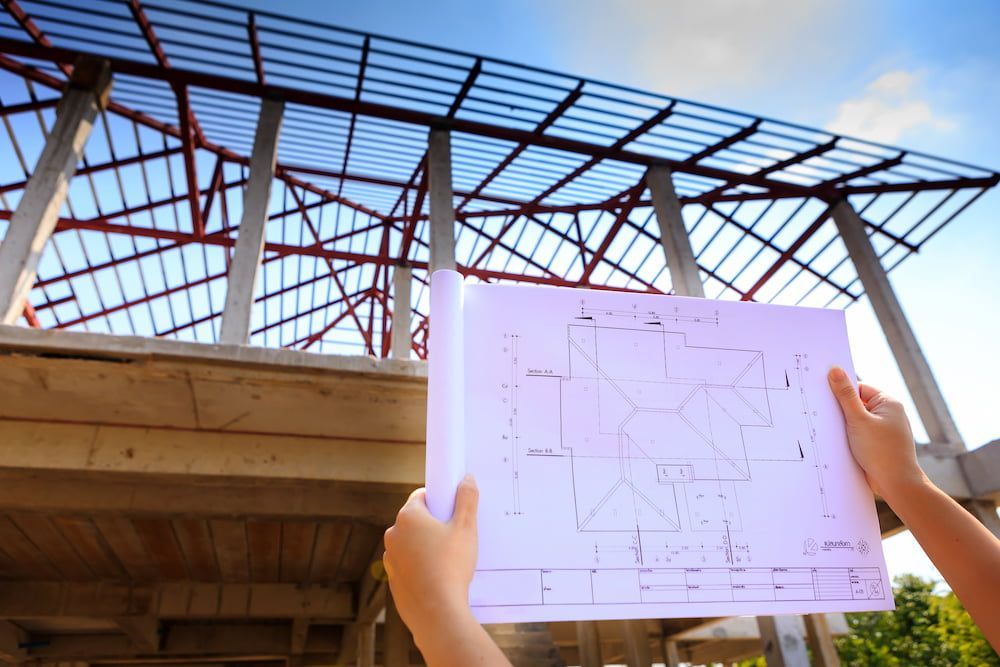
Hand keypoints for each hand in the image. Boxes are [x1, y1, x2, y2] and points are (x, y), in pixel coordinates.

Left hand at [383, 475, 479, 644]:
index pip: (422, 496)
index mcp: (408, 516)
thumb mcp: (466, 528)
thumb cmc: (451, 567)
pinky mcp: (393, 579)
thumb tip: (467, 479)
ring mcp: (391, 558)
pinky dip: (420, 566)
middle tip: (455, 536)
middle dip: (434, 524)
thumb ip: (467, 499)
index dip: (439, 500)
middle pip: (416, 519)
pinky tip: (438, 576)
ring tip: (448, 559)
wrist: (437, 613)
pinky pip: (409, 564)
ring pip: (412, 543)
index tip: (452, 511)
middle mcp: (393, 534)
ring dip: (426, 545)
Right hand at [827, 366, 925, 497]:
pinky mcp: (880, 444)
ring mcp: (885, 430)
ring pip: (858, 421)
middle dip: (842, 411)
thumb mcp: (858, 419)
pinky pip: (861, 434)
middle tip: (827, 416)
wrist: (896, 483)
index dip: (842, 392)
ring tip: (836, 433)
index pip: (860, 388)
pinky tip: (842, 444)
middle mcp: (889, 414)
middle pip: (858, 404)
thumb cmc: (881, 451)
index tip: (825, 397)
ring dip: (845, 426)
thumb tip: (835, 370)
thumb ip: (845, 395)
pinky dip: (851, 437)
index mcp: (889, 403)